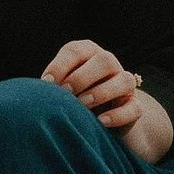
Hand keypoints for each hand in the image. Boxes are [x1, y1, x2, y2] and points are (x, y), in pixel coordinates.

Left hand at [41, 39, 173, 162]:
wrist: (101, 120)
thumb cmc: (71, 100)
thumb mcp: (60, 90)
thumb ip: (52, 87)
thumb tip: (38, 93)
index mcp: (88, 54)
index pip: (75, 51)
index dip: (60, 65)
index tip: (46, 84)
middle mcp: (109, 65)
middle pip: (105, 60)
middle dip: (82, 77)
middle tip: (65, 93)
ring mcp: (125, 86)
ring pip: (125, 80)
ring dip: (102, 92)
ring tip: (83, 106)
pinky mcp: (135, 107)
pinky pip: (134, 108)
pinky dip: (118, 114)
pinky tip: (101, 122)